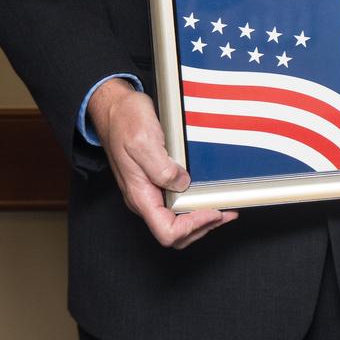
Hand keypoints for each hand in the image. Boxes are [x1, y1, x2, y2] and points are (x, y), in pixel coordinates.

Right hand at [89, 78, 235, 247]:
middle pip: (175, 233)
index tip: (212, 211)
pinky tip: (206, 193)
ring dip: (201, 218)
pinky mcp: (154, 180)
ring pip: (176, 220)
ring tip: (222, 208)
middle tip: (226, 212)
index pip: (167, 231)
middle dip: (202, 226)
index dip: (193, 227)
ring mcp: (149, 190)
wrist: (113, 106)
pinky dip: (194, 204)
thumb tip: (182, 184)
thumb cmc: (123, 120)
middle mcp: (143, 197)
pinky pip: (175, 203)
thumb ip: (162, 168)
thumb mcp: (144, 141)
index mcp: (140, 195)